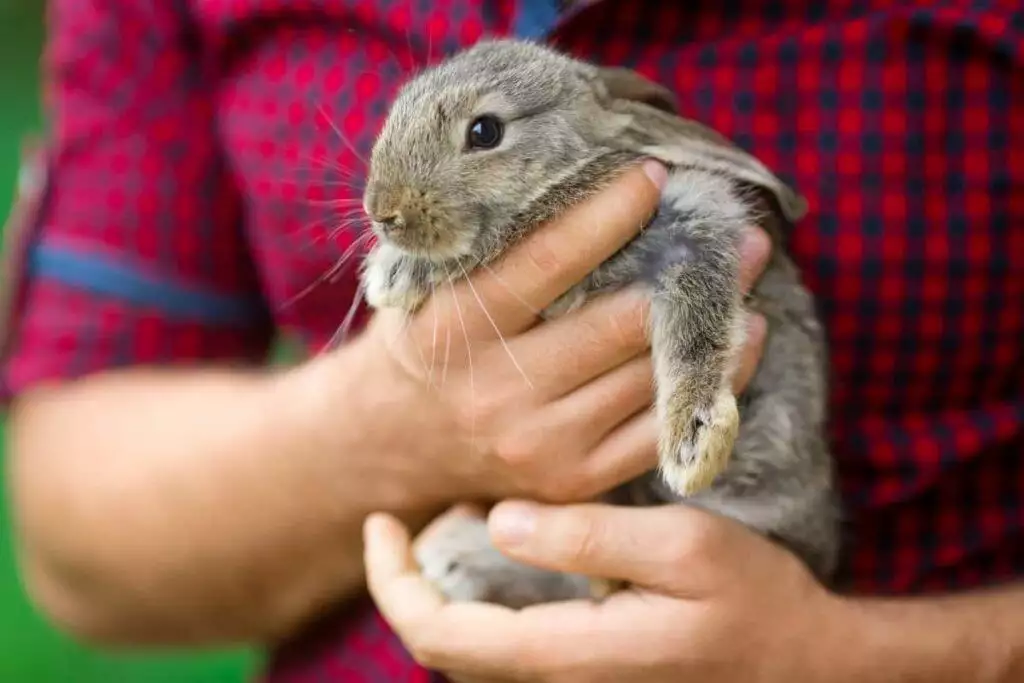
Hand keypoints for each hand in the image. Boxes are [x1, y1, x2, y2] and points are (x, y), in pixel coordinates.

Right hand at [319, 160, 771, 508]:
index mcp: (455, 330)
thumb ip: (490, 248)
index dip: (607, 213)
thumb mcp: (431, 288)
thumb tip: (578, 179)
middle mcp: (497, 390)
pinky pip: (662, 428)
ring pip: (649, 374)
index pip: (544, 261)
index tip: (655, 175)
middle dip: (689, 268)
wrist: (401, 445)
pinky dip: (712, 381)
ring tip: (745, 275)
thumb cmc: (431, 344)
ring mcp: (541, 443)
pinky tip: (739, 342)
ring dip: (711, 322)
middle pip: (617, 322)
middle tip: (739, 229)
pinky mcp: (577, 479)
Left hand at [365, 502, 846, 682]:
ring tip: (445, 515)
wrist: (804, 662)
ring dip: (441, 582)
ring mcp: (568, 675)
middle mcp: (554, 675)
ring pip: (469, 642)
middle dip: (405, 579)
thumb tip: (498, 522)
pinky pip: (503, 635)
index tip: (384, 519)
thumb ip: (588, 538)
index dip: (393, 579)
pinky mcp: (585, 663)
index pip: (440, 633)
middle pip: (440, 644)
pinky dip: (479, 590)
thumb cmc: (755, 601)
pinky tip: (498, 540)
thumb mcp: (685, 548)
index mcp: (566, 651)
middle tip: (407, 513)